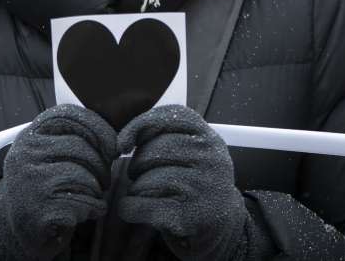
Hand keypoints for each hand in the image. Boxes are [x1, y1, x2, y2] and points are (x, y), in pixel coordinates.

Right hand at [0, 104, 117, 258]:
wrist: (18, 231)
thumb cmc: (44, 189)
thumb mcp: (47, 156)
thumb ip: (70, 139)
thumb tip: (112, 140)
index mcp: (29, 137)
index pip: (66, 115)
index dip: (97, 127)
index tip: (112, 146)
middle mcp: (24, 155)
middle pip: (80, 147)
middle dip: (101, 165)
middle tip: (105, 180)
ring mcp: (30, 182)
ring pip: (84, 177)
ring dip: (97, 190)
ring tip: (92, 198)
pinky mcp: (39, 210)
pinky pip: (83, 202)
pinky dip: (94, 208)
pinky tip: (89, 213)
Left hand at [117, 105, 247, 259]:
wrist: (222, 228)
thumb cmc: (195, 183)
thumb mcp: (193, 153)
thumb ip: (166, 136)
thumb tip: (122, 141)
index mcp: (209, 138)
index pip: (169, 117)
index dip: (139, 126)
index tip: (124, 143)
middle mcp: (211, 160)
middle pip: (155, 150)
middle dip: (137, 163)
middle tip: (138, 175)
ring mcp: (203, 188)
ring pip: (147, 180)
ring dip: (135, 189)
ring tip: (143, 193)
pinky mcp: (190, 216)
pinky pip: (143, 206)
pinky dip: (129, 208)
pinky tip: (132, 209)